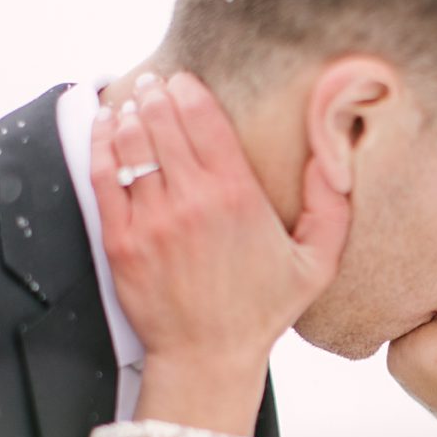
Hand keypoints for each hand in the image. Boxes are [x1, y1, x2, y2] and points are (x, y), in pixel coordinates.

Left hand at [92, 71, 350, 431]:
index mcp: (237, 196)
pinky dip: (101, 145)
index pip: (205, 119)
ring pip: (131, 144)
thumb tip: (335, 154)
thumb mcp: (317, 262)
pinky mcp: (121, 240)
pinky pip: (104, 177)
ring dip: (128, 113)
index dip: (189, 91)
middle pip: (163, 123)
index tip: (183, 80)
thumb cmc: (260, 310)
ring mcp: (151, 220)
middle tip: (154, 84)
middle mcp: (192, 201)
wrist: (206, 356)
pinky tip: (105, 127)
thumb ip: (332, 206)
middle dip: (155, 95)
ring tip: (132, 100)